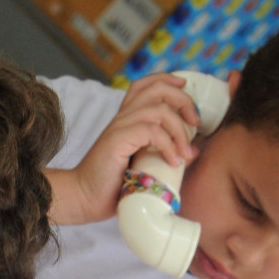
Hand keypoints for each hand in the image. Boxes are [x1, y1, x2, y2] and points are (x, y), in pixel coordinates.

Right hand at [53, 74, 204, 224]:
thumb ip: (167, 155)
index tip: (186, 89)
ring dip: (179, 130)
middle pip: (157, 89)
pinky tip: (174, 162)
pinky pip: (151, 131)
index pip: (146, 85)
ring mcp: (119, 127)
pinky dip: (168, 145)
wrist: (84, 198)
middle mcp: (122, 118)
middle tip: (195, 123)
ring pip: (159, 109)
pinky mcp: (117, 140)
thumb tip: (194, 152)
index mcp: (126, 119)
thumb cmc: (112, 186)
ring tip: (185, 153)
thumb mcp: (145, 166)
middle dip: (183, 100)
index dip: (168, 80)